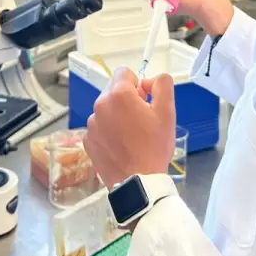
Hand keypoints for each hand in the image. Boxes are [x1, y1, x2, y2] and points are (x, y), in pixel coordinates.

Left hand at [83, 69, 175, 188]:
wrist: (139, 182)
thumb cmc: (154, 145)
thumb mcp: (167, 111)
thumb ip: (162, 84)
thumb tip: (149, 81)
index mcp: (119, 94)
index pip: (124, 73)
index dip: (138, 84)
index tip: (145, 101)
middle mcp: (100, 105)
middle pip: (114, 90)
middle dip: (127, 99)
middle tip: (141, 120)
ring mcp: (91, 124)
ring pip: (106, 109)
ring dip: (117, 115)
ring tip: (131, 136)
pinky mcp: (87, 140)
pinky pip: (99, 127)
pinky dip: (108, 131)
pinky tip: (121, 146)